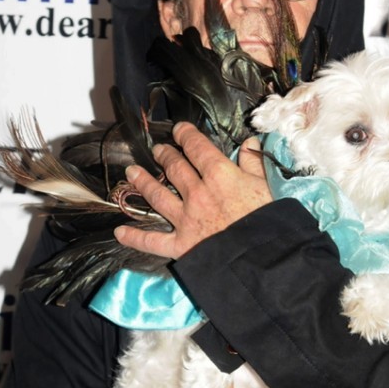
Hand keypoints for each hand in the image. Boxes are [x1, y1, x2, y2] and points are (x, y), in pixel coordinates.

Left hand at [114, 122, 271, 258]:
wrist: (262, 258)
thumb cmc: (268, 219)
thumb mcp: (268, 185)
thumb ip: (255, 162)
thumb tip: (249, 143)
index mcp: (219, 174)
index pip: (197, 147)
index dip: (186, 135)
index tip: (179, 129)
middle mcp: (196, 192)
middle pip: (175, 168)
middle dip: (165, 156)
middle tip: (158, 150)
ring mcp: (185, 219)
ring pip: (158, 196)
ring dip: (143, 183)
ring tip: (132, 172)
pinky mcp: (180, 245)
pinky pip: (153, 241)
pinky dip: (135, 237)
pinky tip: (120, 232)